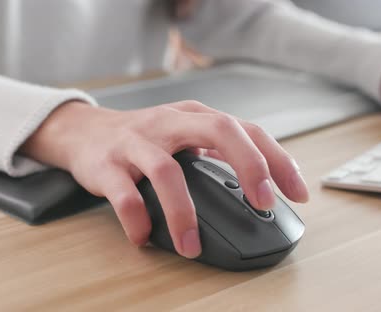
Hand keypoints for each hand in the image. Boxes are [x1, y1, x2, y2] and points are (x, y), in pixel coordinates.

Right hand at [22, 100, 308, 258]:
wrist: (83, 132)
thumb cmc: (142, 138)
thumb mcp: (182, 134)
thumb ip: (217, 153)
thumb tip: (260, 188)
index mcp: (193, 117)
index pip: (245, 129)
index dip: (275, 159)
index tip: (297, 192)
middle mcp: (169, 123)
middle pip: (218, 130)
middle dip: (249, 166)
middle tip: (261, 205)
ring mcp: (136, 142)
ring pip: (167, 172)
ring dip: (183, 214)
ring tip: (190, 246)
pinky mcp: (107, 165)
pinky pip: (124, 195)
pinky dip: (137, 220)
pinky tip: (144, 236)